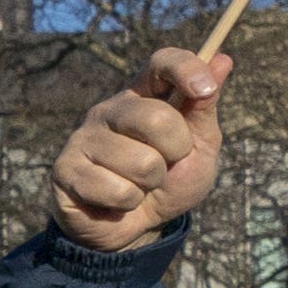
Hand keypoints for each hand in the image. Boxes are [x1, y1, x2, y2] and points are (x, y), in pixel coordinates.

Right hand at [50, 47, 226, 253]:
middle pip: (156, 118)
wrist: (135, 227)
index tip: (206, 89)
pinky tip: (116, 201)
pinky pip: (116, 189)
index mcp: (143, 96)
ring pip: (140, 162)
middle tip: (166, 164)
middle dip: (176, 152)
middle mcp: (109, 110)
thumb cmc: (170, 181)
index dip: (185, 69)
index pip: (161, 63)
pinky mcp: (65, 170)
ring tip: (139, 185)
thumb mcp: (199, 147)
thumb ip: (205, 108)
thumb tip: (223, 60)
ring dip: (150, 184)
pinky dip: (129, 203)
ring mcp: (82, 138)